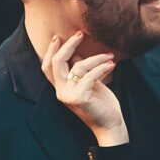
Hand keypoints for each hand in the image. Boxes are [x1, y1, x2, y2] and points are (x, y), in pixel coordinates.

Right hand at [40, 30, 126, 144]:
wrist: (110, 125)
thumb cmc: (101, 104)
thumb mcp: (89, 83)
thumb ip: (80, 71)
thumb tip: (76, 55)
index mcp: (60, 88)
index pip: (47, 67)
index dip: (50, 51)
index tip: (58, 36)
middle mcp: (60, 92)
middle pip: (57, 62)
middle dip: (68, 45)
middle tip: (80, 34)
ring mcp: (68, 96)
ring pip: (78, 67)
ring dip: (96, 58)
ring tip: (109, 56)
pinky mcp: (79, 98)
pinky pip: (90, 76)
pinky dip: (102, 68)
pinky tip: (112, 64)